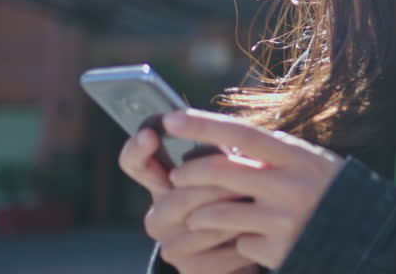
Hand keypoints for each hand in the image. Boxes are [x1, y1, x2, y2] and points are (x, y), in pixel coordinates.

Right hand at [118, 126, 262, 273]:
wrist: (247, 251)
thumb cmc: (239, 200)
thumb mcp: (230, 173)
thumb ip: (221, 157)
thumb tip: (229, 142)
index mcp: (164, 185)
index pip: (136, 165)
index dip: (137, 150)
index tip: (149, 135)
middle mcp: (159, 216)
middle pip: (180, 196)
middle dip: (219, 185)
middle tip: (251, 177)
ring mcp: (171, 246)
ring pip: (203, 224)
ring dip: (237, 214)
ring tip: (259, 204)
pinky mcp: (191, 271)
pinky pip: (220, 253)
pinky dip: (244, 243)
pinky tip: (257, 236)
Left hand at [163, 108, 344, 270]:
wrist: (366, 233)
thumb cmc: (328, 190)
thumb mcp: (308, 162)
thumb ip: (273, 154)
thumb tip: (225, 142)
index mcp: (297, 157)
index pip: (241, 135)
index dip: (203, 125)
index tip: (171, 119)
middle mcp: (289, 185)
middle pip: (220, 173)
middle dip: (189, 174)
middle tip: (176, 176)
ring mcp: (283, 219)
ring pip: (217, 213)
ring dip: (199, 214)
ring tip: (198, 215)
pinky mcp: (278, 250)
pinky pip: (240, 243)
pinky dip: (239, 241)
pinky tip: (251, 239)